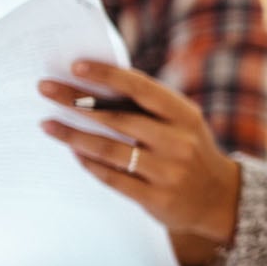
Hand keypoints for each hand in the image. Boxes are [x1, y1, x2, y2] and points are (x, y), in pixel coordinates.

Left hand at [38, 61, 240, 244]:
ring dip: (73, 136)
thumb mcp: (182, 123)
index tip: (75, 66)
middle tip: (45, 89)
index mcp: (185, 115)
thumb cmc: (190, 150)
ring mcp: (168, 172)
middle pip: (118, 119)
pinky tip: (73, 152)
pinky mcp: (156, 198)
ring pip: (110, 150)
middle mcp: (178, 142)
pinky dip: (89, 163)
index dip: (108, 76)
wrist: (221, 198)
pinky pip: (113, 178)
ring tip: (47, 124)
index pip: (141, 89)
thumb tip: (98, 85)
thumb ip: (150, 107)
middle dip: (76, 102)